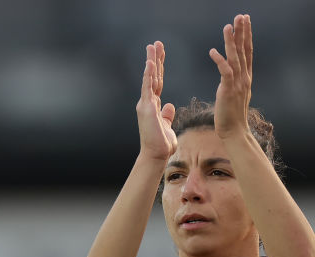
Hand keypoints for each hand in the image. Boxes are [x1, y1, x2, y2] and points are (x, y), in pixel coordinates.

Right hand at [136, 41, 176, 160]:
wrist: (156, 155)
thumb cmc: (162, 144)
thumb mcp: (167, 126)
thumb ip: (167, 115)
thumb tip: (169, 106)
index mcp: (154, 105)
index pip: (158, 82)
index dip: (160, 68)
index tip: (161, 54)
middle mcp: (148, 102)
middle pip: (153, 76)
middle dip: (155, 59)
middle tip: (156, 43)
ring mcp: (146, 104)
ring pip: (149, 78)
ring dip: (151, 61)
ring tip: (152, 46)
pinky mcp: (146, 108)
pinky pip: (148, 88)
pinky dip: (148, 75)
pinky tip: (150, 63)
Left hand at [209, 14, 252, 138]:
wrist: (234, 132)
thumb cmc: (232, 115)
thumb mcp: (236, 93)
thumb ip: (235, 79)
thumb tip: (232, 70)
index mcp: (246, 77)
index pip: (247, 52)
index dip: (246, 35)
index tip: (246, 21)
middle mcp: (244, 78)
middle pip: (244, 51)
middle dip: (243, 32)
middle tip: (242, 16)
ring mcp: (238, 84)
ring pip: (235, 58)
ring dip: (231, 42)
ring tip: (228, 26)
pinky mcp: (228, 91)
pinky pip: (225, 72)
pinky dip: (220, 61)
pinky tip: (213, 51)